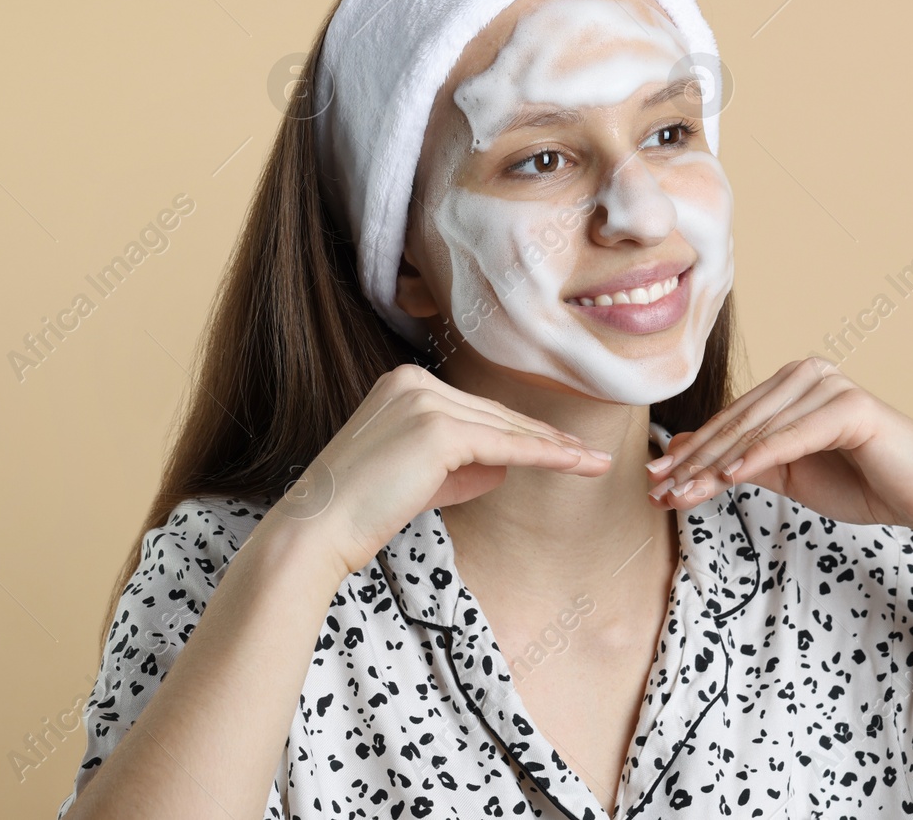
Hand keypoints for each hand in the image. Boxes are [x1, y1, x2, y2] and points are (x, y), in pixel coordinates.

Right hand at [278, 364, 613, 580]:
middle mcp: (415, 382)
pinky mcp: (438, 429)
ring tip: (593, 463)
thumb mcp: (418, 478)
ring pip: (505, 428)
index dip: (520, 430)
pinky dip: (544, 457)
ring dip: (554, 449)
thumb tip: (503, 464)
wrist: (319, 529)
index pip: (476, 410)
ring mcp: (426, 402)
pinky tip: (576, 464)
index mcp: (404, 384)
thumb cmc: (363, 511)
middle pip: (495, 415)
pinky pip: (505, 445)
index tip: (559, 447)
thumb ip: (460, 466)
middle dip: (545, 437)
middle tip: (588, 455)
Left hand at [648, 356, 912, 543]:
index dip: (689, 453)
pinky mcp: (851, 406)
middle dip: (692, 461)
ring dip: (715, 465)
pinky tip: (727, 477)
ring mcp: (830, 385)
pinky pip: (793, 436)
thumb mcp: (785, 473)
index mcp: (790, 382)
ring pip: (757, 432)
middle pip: (737, 424)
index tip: (653, 482)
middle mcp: (807, 373)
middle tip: (656, 489)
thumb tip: (676, 453)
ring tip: (681, 493)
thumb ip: (735, 460)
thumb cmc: (860, 483)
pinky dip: (758, 457)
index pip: (729, 421)